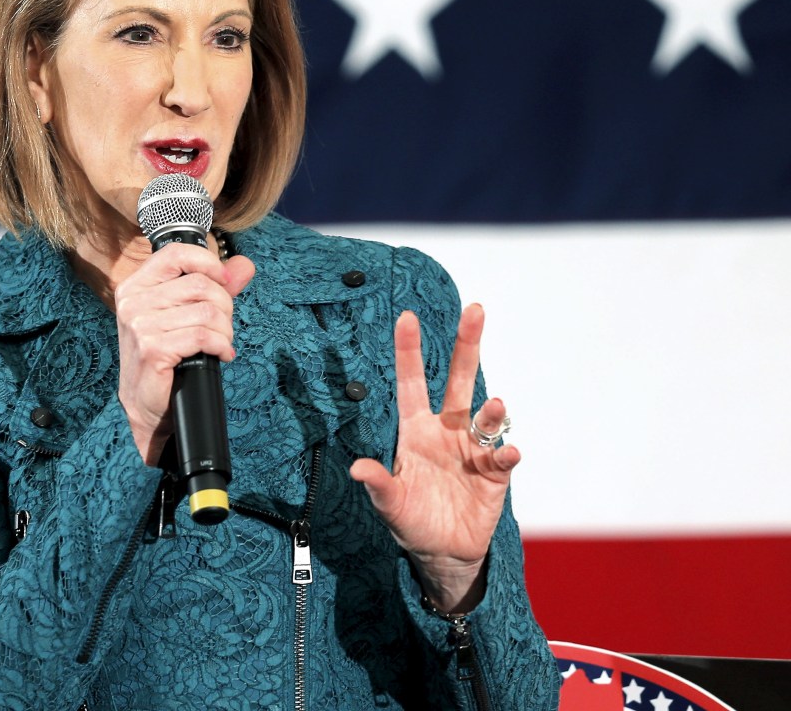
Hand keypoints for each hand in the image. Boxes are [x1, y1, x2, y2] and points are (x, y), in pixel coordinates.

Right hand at [114, 244, 255, 464]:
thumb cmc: (165, 356)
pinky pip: (203, 336)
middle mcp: (133, 302)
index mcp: (135, 286)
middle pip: (200, 284)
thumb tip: (244, 265)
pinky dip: (221, 346)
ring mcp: (140, 325)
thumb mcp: (186, 313)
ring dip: (224, 331)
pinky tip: (220, 354)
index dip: (207, 261)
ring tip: (220, 343)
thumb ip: (214, 286)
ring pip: (207, 312)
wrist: (146, 403)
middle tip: (222, 326)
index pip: (175, 253)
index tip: (224, 279)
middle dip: (224, 306)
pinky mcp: (152, 349)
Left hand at [348, 304, 519, 612]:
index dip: (409, 351)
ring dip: (489, 410)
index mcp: (416, 430)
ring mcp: (472, 449)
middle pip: (459, 381)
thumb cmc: (411, 521)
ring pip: (484, 417)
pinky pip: (502, 457)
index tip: (406, 316)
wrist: (444, 553)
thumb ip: (379, 485)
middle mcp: (447, 431)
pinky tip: (507, 452)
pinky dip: (505, 452)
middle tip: (476, 309)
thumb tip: (357, 469)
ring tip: (493, 404)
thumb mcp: (390, 504)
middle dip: (467, 345)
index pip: (412, 383)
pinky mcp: (494, 474)